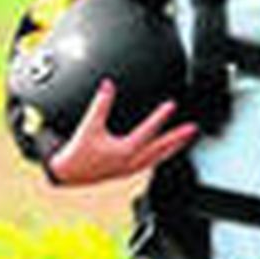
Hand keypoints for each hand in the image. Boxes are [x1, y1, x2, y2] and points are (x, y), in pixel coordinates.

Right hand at [46, 80, 196, 185]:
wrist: (67, 174)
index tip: (172, 106)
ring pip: (157, 159)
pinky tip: (164, 152)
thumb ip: (100, 104)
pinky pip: (149, 164)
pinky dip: (160, 156)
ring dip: (172, 149)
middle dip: (178, 138)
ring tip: (185, 140)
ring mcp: (129, 170)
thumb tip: (107, 85)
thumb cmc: (77, 153)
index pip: (148, 132)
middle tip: (192, 128)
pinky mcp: (125, 172)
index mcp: (124, 151)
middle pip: (160, 149)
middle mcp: (130, 162)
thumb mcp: (89, 126)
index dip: (160, 117)